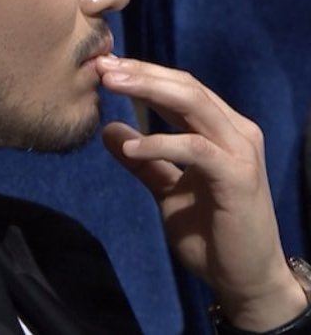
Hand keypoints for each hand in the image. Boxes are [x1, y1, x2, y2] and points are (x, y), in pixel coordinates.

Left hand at [96, 55, 306, 330]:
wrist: (244, 280)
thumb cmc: (209, 233)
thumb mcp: (166, 189)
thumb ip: (143, 160)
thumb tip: (109, 129)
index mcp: (219, 129)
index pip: (178, 87)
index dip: (141, 73)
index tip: (103, 66)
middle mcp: (234, 131)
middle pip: (185, 86)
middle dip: (141, 72)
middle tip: (102, 66)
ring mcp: (239, 151)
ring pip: (193, 104)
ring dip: (149, 90)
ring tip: (111, 85)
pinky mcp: (238, 177)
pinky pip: (195, 149)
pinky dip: (161, 143)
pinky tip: (130, 148)